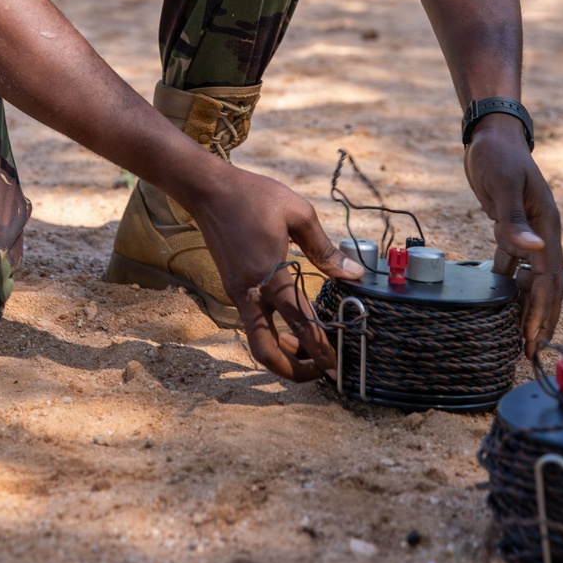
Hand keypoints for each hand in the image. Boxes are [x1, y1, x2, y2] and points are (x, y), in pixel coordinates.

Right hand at [186, 164, 365, 381]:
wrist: (208, 190)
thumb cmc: (254, 195)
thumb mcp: (297, 213)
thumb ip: (325, 249)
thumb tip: (354, 273)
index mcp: (269, 274)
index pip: (299, 322)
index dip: (320, 348)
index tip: (336, 367)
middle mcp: (249, 291)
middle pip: (266, 351)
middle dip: (293, 370)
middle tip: (320, 373)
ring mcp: (237, 292)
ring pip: (257, 341)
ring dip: (282, 354)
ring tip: (309, 353)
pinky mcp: (232, 287)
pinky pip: (253, 321)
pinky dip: (273, 332)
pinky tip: (291, 325)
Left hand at [462, 115, 562, 356]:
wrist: (491, 134)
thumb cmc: (498, 156)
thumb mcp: (504, 186)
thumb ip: (514, 221)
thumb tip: (533, 252)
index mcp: (547, 226)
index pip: (547, 279)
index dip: (541, 310)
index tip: (535, 338)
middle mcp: (542, 233)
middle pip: (546, 285)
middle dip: (541, 318)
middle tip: (532, 351)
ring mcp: (529, 232)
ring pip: (531, 278)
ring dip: (526, 306)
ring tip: (519, 336)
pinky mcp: (512, 229)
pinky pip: (514, 265)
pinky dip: (510, 284)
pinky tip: (500, 302)